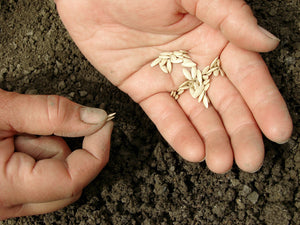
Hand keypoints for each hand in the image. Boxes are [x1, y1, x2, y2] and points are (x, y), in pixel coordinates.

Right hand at [0, 89, 112, 219]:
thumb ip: (52, 113)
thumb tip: (94, 118)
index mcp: (4, 189)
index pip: (74, 178)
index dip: (97, 149)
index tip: (104, 124)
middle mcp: (6, 205)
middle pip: (67, 181)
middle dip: (62, 147)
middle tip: (35, 124)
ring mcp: (4, 203)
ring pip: (53, 178)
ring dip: (43, 148)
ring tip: (10, 131)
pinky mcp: (3, 194)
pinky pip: (37, 177)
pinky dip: (33, 153)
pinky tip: (8, 141)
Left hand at [56, 0, 292, 172]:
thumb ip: (228, 16)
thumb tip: (266, 42)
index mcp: (215, 35)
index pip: (246, 74)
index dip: (263, 104)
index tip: (277, 131)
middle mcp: (195, 60)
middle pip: (224, 101)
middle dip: (239, 131)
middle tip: (250, 159)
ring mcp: (169, 77)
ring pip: (196, 113)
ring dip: (211, 139)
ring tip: (223, 163)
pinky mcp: (143, 88)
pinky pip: (163, 114)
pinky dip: (178, 133)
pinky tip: (194, 151)